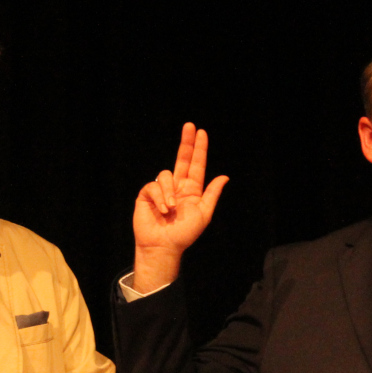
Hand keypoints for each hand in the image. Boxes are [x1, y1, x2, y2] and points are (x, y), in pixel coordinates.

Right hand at [131, 122, 227, 292]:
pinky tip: (162, 210)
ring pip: (166, 175)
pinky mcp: (147, 195)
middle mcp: (176, 187)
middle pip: (181, 159)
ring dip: (169, 192)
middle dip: (186, 143)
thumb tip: (224, 177)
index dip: (199, 149)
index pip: (196, 165)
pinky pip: (153, 186)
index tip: (201, 133)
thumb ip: (212, 194)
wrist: (163, 247)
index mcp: (192, 190)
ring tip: (171, 209)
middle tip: (189, 126)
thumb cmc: (184, 234)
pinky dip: (159, 198)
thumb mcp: (203, 214)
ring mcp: (161, 190)